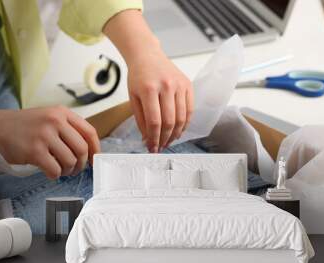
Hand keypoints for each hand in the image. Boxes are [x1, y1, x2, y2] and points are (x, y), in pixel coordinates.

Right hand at [0, 106, 99, 178]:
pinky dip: (55, 175)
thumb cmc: (21, 126)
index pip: (89, 132)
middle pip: (82, 149)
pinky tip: (49, 172)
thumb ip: (66, 128)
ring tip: (60, 170)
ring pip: (70, 161)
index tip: (94, 160)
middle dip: (81, 164)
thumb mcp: (47, 117)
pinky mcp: (34, 150)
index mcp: (61, 113)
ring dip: (67, 171)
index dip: (96, 149)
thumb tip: (86, 151)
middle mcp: (55, 121)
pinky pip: (55, 170)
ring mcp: (44, 135)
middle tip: (74, 169)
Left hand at [103, 9, 193, 152]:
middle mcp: (166, 86)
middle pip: (169, 121)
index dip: (154, 138)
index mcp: (149, 89)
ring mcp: (179, 84)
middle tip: (160, 147)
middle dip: (165, 139)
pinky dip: (185, 123)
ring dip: (176, 134)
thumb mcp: (133, 98)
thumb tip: (147, 140)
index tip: (152, 148)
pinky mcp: (188, 84)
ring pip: (182, 118)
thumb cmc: (138, 76)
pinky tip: (178, 130)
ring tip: (169, 141)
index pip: (154, 121)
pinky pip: (190, 109)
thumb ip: (140, 120)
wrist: (147, 55)